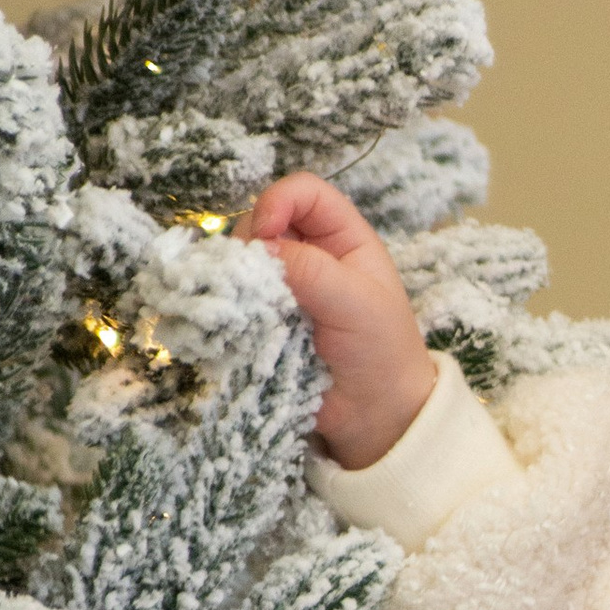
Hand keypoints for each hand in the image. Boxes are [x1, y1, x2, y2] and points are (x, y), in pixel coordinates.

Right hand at [241, 172, 435, 469]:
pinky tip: (233, 322)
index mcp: (343, 238)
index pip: (302, 192)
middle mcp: (309, 254)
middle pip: (260, 221)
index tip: (266, 235)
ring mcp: (282, 286)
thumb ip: (312, 271)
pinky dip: (227, 305)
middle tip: (257, 282)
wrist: (376, 416)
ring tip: (250, 308)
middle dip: (251, 244)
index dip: (278, 202)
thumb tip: (258, 248)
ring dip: (236, 278)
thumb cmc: (383, 353)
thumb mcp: (358, 304)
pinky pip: (231, 298)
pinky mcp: (262, 318)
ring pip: (240, 260)